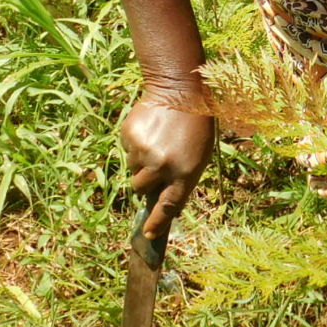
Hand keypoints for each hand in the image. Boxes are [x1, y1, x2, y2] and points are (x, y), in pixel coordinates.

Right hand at [121, 96, 216, 239]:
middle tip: (157, 164)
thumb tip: (165, 206)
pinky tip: (150, 130)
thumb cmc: (194, 127)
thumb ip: (182, 181)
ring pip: (133, 170)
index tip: (149, 235)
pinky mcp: (130, 137)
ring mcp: (144, 151)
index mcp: (185, 173)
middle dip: (146, 182)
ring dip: (141, 162)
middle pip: (142, 190)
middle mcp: (163, 166)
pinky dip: (136, 145)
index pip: (168, 207)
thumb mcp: (199, 157)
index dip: (157, 223)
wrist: (179, 91)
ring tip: (157, 141)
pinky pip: (127, 151)